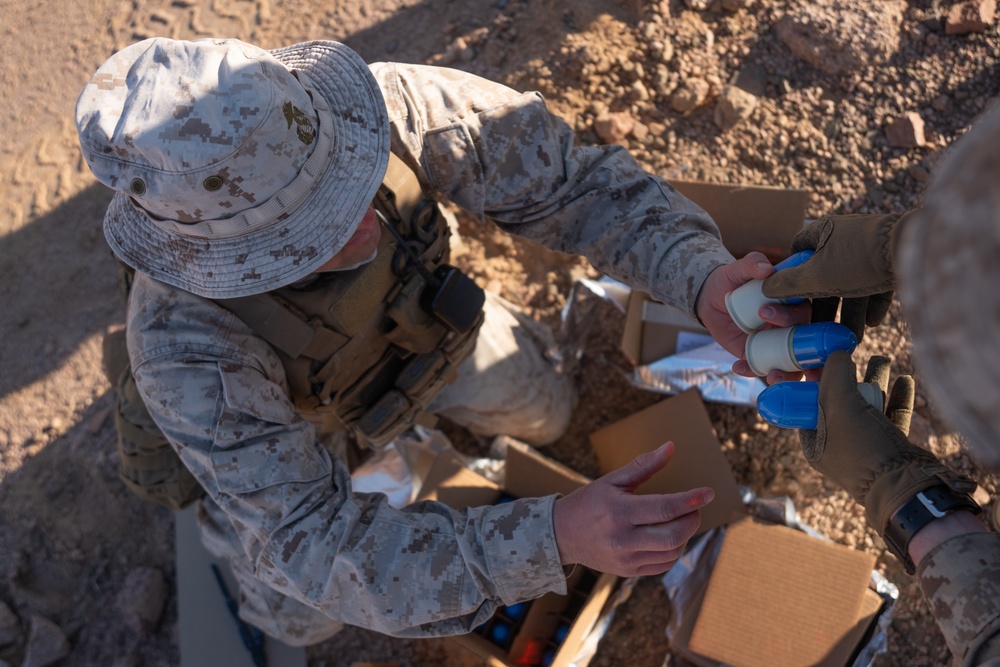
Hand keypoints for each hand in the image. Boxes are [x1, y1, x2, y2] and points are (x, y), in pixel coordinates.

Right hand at [552, 442, 713, 576]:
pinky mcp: (627, 572)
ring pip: (671, 552)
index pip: (664, 508)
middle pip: (673, 535)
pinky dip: (673, 550)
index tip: (708, 493)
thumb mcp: (612, 480)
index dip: (691, 500)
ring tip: (680, 520)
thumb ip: (643, 465)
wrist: (560, 535)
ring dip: (684, 535)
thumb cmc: (588, 503)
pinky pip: (662, 564)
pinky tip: (668, 536)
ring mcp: (626, 559)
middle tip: (694, 507)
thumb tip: (670, 447)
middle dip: (692, 519)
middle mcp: (623, 539)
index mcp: (618, 512)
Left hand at [696, 252, 809, 379]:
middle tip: (777, 353)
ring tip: (772, 378)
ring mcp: (777, 342)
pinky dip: (752, 370)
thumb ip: (751, 263)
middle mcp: (791, 324)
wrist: (711, 297)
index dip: (795, 317)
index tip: (774, 316)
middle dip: (799, 354)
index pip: (804, 312)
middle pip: (804, 343)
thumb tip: (766, 268)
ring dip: (787, 374)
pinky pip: (763, 367)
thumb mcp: (737, 269)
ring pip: (792, 363)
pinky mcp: (761, 354)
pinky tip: (738, 367)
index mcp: (793, 302)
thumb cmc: (731, 280)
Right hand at [761, 213, 912, 341]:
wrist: (915, 251)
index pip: (797, 251)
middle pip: (825, 275)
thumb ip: (786, 285)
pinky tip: (873, 322)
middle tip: (823, 330)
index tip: (792, 299)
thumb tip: (765, 289)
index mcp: (821, 232)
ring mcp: (870, 246)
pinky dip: (871, 303)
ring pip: (852, 283)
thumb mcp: (815, 277)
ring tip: (853, 337)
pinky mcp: (893, 258)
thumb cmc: (858, 261)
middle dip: (825, 307)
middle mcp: (844, 236)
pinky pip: (876, 283)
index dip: (791, 275)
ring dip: (850, 312)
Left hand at [800, 351, 975, 535]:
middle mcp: (838, 445)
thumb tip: (837, 353)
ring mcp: (866, 447)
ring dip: (876, 382)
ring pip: (868, 407)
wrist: (906, 485)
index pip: (807, 405)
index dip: (813, 381)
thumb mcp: (840, 406)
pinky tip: (905, 379)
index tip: (821, 359)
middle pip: (840, 402)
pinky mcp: (891, 448)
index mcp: (815, 441)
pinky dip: (897, 398)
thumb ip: (835, 376)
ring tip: (883, 358)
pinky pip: (892, 417)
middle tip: (854, 353)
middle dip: (848, 376)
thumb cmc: (863, 447)